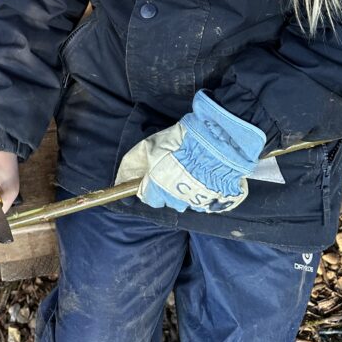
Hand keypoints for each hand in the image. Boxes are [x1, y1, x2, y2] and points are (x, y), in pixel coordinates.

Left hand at [114, 90, 265, 213]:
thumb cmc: (184, 140)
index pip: (148, 197)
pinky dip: (203, 191)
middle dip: (167, 187)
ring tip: (192, 170)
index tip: (153, 173)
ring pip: (186, 201)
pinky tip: (207, 175)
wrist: (220, 140)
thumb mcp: (152, 145)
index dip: (149, 184)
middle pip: (167, 200)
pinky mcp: (217, 201)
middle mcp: (177, 199)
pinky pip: (205, 200)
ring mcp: (198, 202)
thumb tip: (121, 177)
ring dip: (185, 190)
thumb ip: (136, 162)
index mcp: (160, 187)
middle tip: (175, 166)